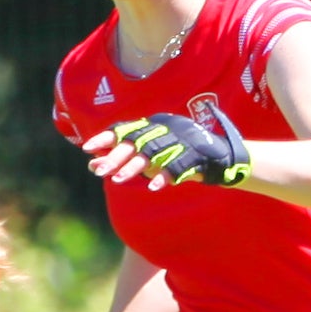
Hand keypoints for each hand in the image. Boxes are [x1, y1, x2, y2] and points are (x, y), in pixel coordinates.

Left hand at [87, 110, 250, 191]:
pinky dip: (165, 176)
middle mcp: (168, 129)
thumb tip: (92, 164)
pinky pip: (178, 167)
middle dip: (116, 156)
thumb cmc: (181, 155)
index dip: (107, 137)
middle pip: (137, 142)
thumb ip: (127, 158)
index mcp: (157, 124)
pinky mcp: (196, 157)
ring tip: (118, 180)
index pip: (127, 128)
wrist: (223, 157)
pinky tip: (152, 187)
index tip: (87, 148)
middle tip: (98, 171)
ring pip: (154, 153)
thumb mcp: (152, 155)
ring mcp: (183, 142)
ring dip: (135, 167)